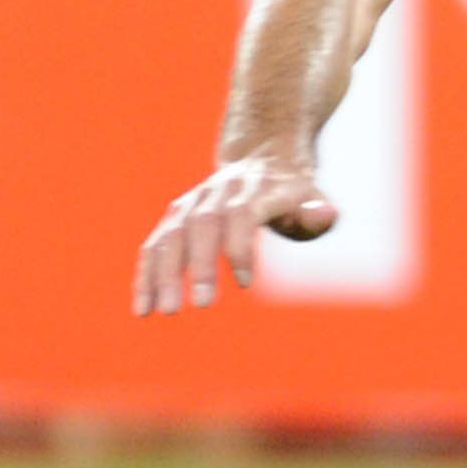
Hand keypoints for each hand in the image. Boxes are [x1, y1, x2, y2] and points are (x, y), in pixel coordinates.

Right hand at [133, 156, 335, 315]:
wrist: (263, 155)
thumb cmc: (294, 190)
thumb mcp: (314, 195)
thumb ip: (318, 211)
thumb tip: (323, 215)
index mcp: (256, 188)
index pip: (242, 214)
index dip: (241, 246)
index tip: (247, 283)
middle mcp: (219, 192)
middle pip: (203, 224)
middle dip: (200, 265)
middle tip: (203, 304)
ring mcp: (193, 202)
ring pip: (171, 235)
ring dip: (162, 273)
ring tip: (158, 311)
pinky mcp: (176, 216)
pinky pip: (155, 244)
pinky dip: (146, 275)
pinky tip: (143, 307)